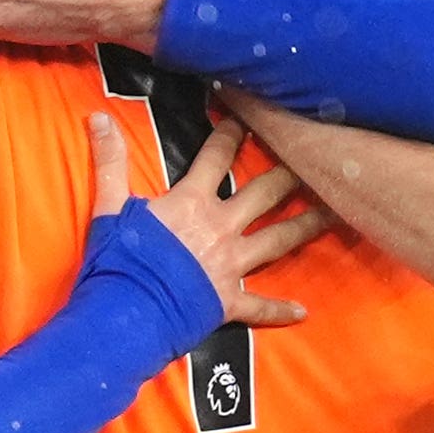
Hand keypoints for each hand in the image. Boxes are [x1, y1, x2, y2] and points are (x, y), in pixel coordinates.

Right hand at [85, 111, 328, 329]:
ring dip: (307, 226)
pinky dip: (280, 310)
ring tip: (335, 214)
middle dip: (291, 172)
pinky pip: (261, 306)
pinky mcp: (229, 300)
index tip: (249, 116)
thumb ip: (109, 161)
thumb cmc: (117, 261)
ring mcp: (230, 265)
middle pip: (265, 193)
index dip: (232, 134)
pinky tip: (303, 311)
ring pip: (279, 240)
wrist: (125, 316)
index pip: (217, 157)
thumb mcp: (108, 206)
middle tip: (316, 157)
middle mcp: (221, 228)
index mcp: (192, 202)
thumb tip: (97, 116)